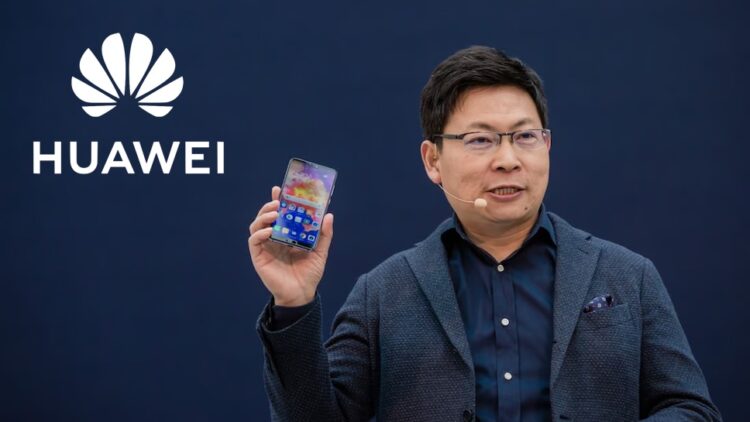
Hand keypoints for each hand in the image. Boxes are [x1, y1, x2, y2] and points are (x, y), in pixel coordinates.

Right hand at [248, 186, 333, 305]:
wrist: (301, 294)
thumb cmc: (309, 273)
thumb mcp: (320, 252)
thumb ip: (324, 235)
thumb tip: (329, 215)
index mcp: (286, 234)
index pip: (279, 213)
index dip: (277, 199)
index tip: (279, 188)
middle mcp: (274, 238)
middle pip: (265, 216)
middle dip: (269, 205)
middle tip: (278, 202)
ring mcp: (265, 247)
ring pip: (256, 225)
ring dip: (263, 216)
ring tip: (275, 214)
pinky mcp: (258, 257)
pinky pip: (254, 241)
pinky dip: (259, 233)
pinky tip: (269, 231)